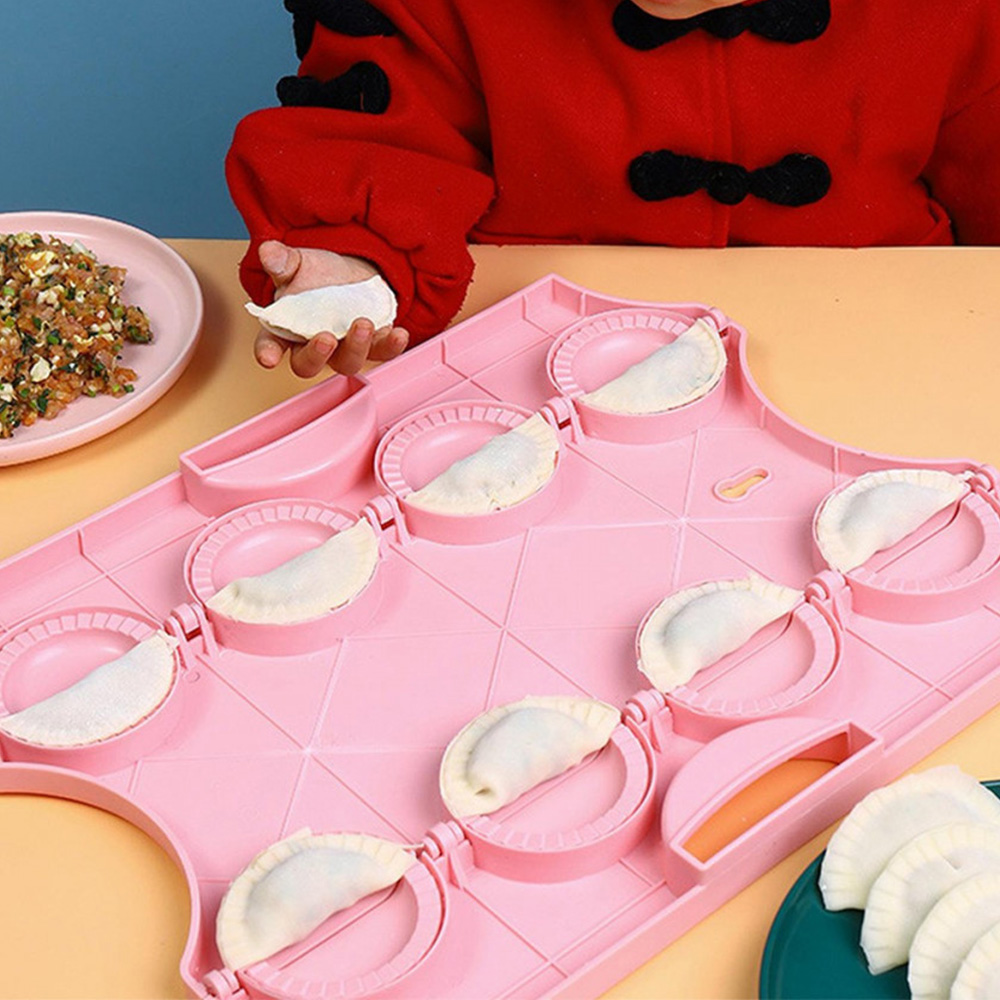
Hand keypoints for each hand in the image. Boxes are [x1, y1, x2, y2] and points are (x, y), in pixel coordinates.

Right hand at [254, 240, 408, 376]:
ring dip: (356, 347)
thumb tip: (269, 253)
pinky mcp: (374, 345)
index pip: (270, 344)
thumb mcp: (297, 263)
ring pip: (347, 362)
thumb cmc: (318, 276)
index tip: (268, 357)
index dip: (267, 352)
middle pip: (308, 365)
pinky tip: (397, 333)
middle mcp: (313, 345)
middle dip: (317, 355)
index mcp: (286, 328)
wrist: (352, 273)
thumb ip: (282, 261)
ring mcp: (344, 348)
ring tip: (363, 323)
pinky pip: (383, 353)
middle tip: (325, 338)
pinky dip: (391, 346)